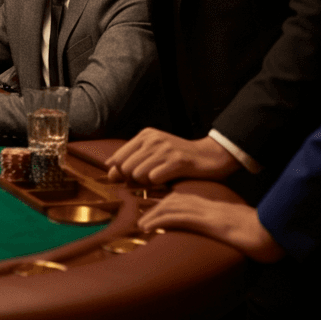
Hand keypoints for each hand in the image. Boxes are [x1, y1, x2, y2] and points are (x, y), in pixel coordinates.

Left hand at [106, 130, 240, 184]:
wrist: (210, 155)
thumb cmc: (179, 157)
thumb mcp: (154, 153)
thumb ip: (133, 160)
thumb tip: (110, 172)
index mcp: (145, 135)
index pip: (118, 158)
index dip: (118, 173)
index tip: (125, 181)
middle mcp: (153, 139)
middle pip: (125, 167)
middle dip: (131, 180)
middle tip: (146, 182)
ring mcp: (165, 149)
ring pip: (137, 173)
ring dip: (145, 183)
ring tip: (158, 180)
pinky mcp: (177, 161)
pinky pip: (154, 178)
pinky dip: (157, 184)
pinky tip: (166, 182)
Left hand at [137, 193, 286, 262]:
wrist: (267, 231)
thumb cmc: (248, 232)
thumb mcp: (222, 227)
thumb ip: (207, 227)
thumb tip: (194, 236)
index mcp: (202, 203)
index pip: (172, 200)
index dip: (154, 206)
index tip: (139, 215)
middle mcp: (199, 203)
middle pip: (165, 200)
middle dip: (147, 207)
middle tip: (130, 217)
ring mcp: (202, 210)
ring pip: (168, 207)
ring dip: (150, 215)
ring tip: (136, 225)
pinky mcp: (206, 219)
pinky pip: (178, 217)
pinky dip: (160, 221)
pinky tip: (148, 228)